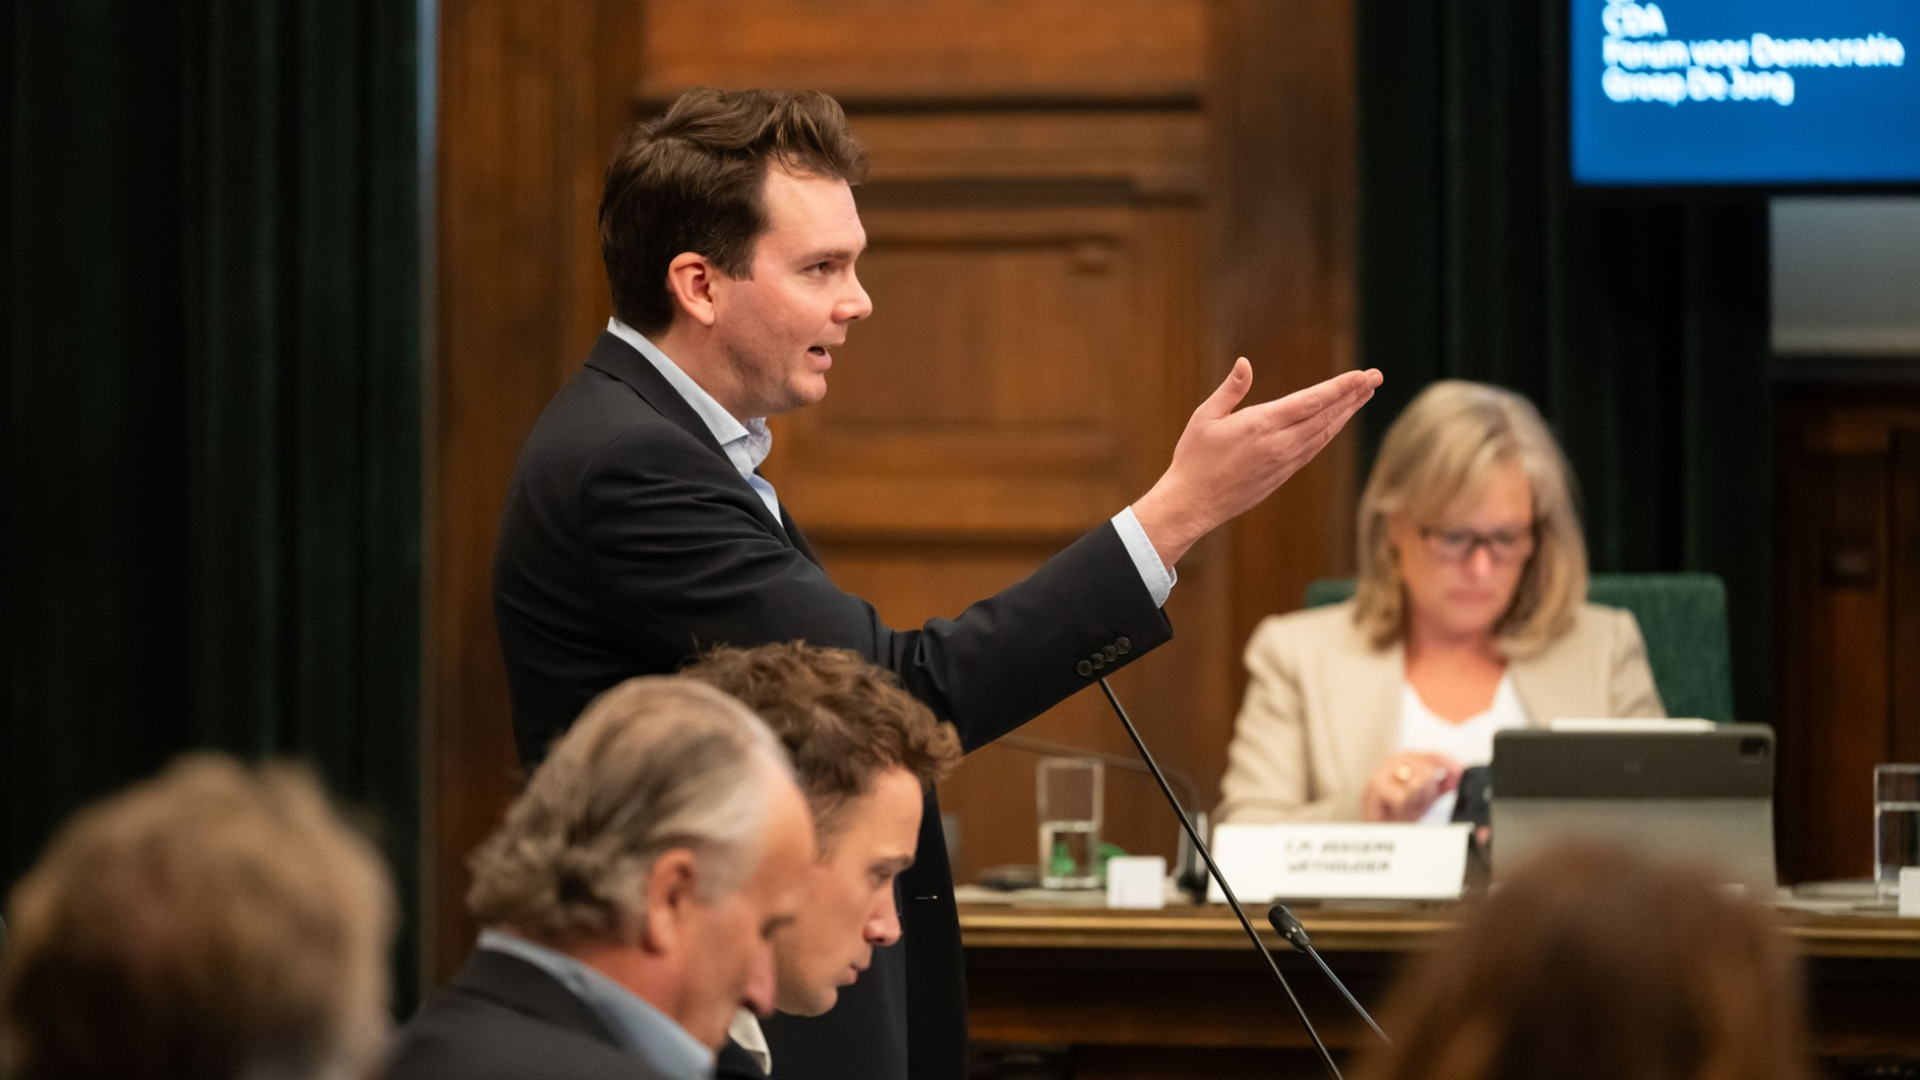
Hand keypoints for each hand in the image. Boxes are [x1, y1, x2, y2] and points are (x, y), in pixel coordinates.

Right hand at [1132, 359, 1381, 566]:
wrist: (1194, 503)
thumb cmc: (1194, 458)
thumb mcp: (1205, 417)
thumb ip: (1230, 390)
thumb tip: (1245, 363)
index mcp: (1261, 425)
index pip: (1312, 401)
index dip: (1340, 387)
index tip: (1361, 375)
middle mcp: (1280, 444)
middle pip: (1326, 415)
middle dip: (1353, 394)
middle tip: (1375, 377)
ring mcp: (1285, 461)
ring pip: (1325, 433)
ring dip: (1347, 412)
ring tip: (1364, 394)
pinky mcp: (1284, 474)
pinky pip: (1315, 447)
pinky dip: (1331, 431)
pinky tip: (1338, 421)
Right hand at [1360, 752, 1461, 822]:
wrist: (1378, 824)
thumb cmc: (1399, 807)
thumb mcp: (1427, 796)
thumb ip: (1442, 785)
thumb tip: (1457, 776)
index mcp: (1409, 758)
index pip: (1434, 756)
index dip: (1449, 765)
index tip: (1459, 774)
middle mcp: (1397, 759)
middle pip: (1428, 773)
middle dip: (1426, 794)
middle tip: (1415, 802)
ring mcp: (1385, 769)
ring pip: (1417, 783)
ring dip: (1414, 801)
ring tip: (1405, 805)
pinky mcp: (1377, 784)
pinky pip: (1403, 797)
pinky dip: (1402, 807)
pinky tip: (1395, 808)